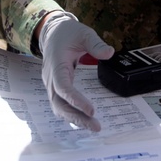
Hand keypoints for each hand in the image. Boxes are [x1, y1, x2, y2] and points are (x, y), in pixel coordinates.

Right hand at [38, 12, 114, 130]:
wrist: (53, 33)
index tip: (91, 110)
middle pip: (59, 103)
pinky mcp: (55, 87)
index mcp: (56, 64)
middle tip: (96, 126)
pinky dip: (71, 114)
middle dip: (76, 116)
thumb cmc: (68, 33)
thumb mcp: (84, 33)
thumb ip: (96, 44)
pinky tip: (84, 120)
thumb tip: (109, 53)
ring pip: (58, 107)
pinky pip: (61, 104)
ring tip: (94, 126)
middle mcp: (50, 77)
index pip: (62, 86)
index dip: (75, 100)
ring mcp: (51, 83)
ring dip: (74, 118)